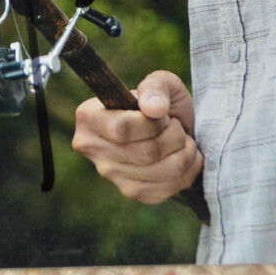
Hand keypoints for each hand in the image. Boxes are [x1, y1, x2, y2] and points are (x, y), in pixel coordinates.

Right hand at [71, 70, 202, 204]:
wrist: (176, 128)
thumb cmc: (162, 102)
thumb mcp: (162, 83)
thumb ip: (156, 87)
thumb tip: (153, 109)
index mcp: (89, 117)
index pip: (121, 129)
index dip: (152, 123)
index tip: (162, 114)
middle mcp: (93, 149)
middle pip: (144, 153)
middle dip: (174, 137)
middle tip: (177, 126)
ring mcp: (111, 174)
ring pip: (161, 171)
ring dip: (185, 153)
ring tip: (184, 140)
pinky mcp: (132, 192)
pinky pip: (168, 187)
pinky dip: (186, 171)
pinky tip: (184, 157)